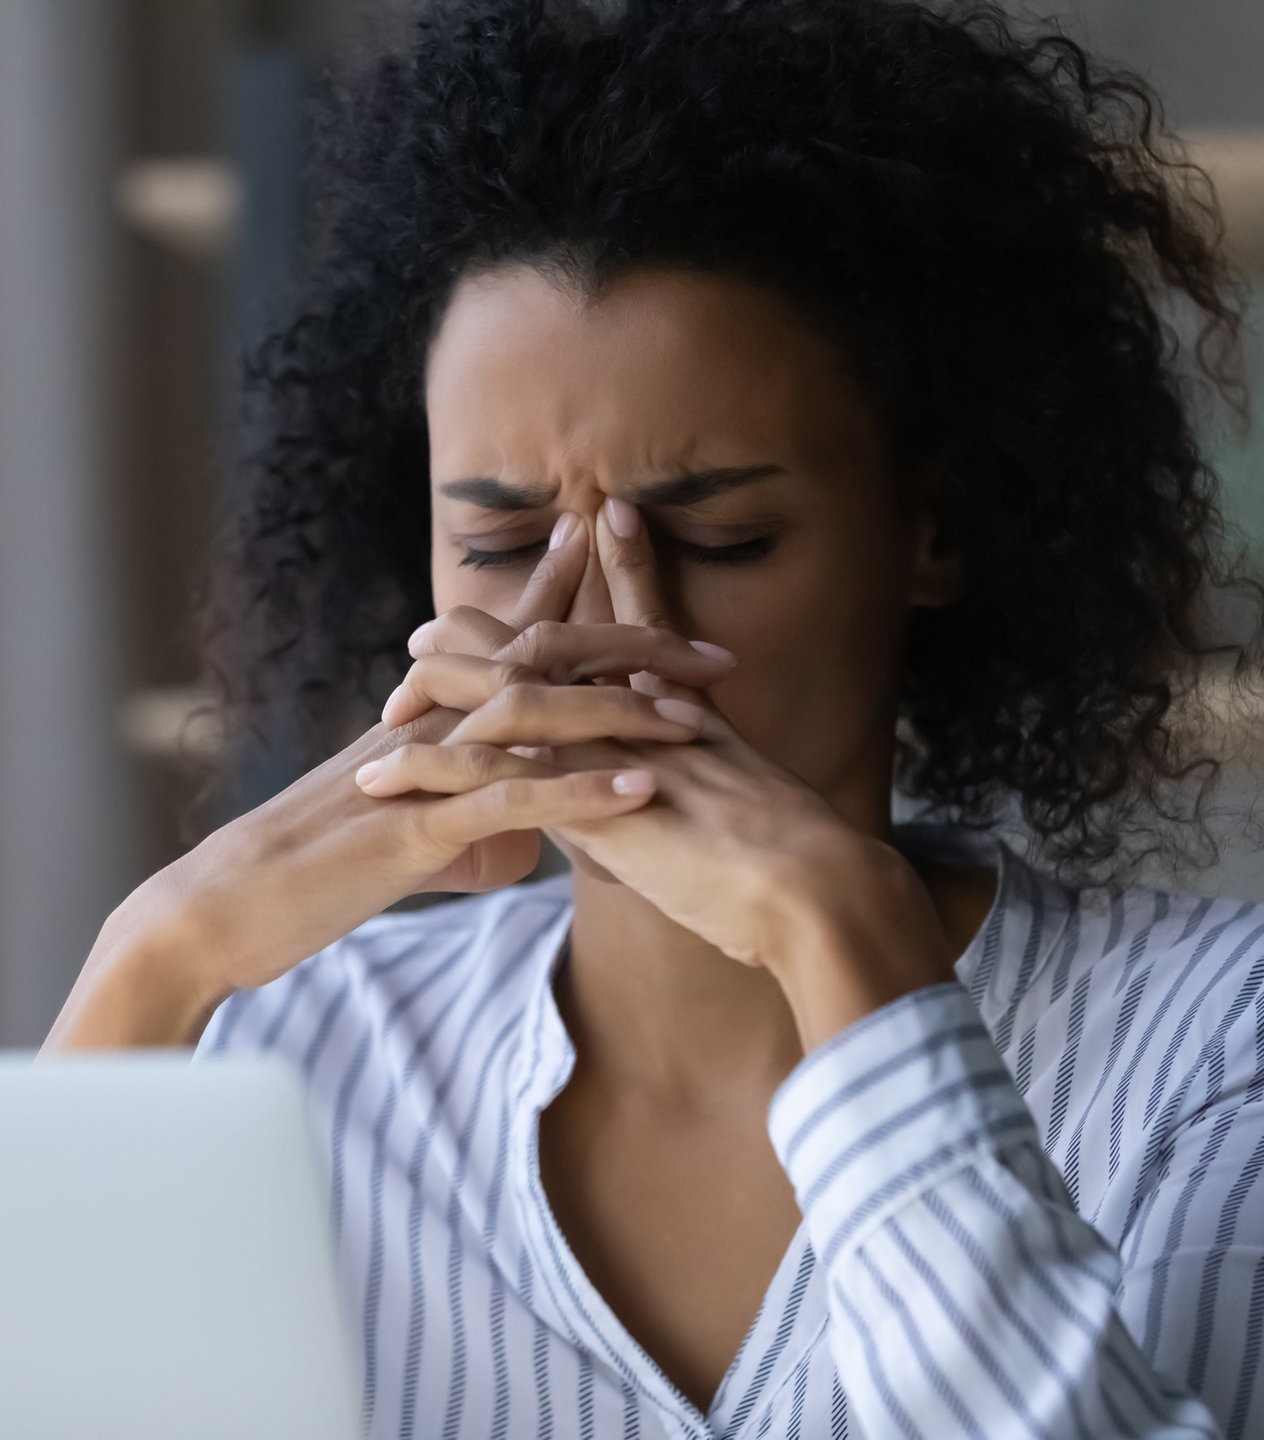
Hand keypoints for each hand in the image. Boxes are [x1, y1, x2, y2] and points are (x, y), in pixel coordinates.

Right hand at [60, 520, 736, 1041]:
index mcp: (432, 718)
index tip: (614, 545)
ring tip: (695, 718)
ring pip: (533, 717)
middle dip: (633, 648)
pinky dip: (580, 793)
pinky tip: (639, 790)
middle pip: (543, 658)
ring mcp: (425, 768)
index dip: (564, 590)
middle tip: (714, 655)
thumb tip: (520, 848)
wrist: (225, 907)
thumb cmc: (315, 873)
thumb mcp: (412, 843)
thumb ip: (473, 832)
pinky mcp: (416, 825)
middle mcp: (432, 723)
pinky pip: (510, 800)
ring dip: (621, 714)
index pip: (509, 637)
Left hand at [363, 500, 956, 1045]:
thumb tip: (633, 801)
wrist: (816, 889)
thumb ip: (680, 794)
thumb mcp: (726, 816)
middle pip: (550, 649)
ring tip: (396, 680)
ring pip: (510, 697)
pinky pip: (492, 772)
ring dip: (447, 686)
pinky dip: (433, 766)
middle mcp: (638, 718)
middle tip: (430, 629)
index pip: (618, 643)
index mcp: (676, 716)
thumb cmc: (786, 870)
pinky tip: (385, 762)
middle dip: (489, 634)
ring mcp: (610, 751)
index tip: (526, 609)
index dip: (566, 621)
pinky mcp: (587, 799)